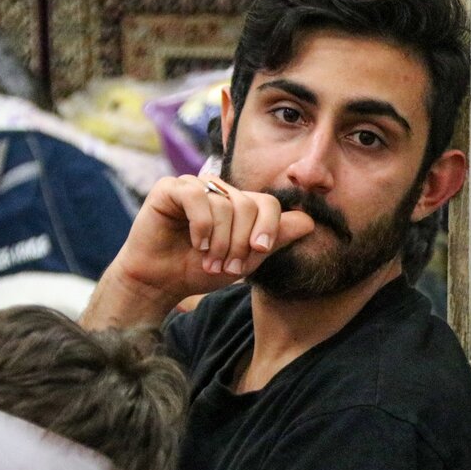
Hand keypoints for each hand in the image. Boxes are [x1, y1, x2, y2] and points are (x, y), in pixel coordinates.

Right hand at [110, 174, 314, 304]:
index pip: (269, 204)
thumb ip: (275, 240)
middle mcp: (220, 191)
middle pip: (250, 205)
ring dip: (220, 241)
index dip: (269, 229)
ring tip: (209, 260)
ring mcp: (195, 187)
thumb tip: (309, 222)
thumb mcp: (246, 260)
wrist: (161, 282)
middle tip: (228, 266)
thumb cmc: (200, 270)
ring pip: (225, 204)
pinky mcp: (170, 188)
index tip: (259, 252)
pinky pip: (197, 197)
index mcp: (240, 205)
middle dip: (242, 242)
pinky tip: (196, 243)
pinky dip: (201, 225)